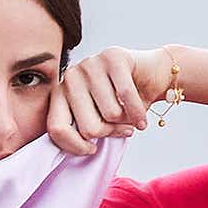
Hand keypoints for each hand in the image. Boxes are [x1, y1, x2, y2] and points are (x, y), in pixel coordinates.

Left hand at [46, 44, 168, 155]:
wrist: (151, 75)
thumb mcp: (97, 120)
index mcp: (59, 93)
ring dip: (126, 121)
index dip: (75, 146)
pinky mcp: (113, 57)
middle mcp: (70, 76)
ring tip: (130, 116)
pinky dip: (138, 114)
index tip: (91, 149)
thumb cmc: (120, 102)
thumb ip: (83, 132)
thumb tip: (83, 148)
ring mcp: (90, 64)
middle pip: (88, 127)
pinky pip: (126, 96)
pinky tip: (142, 120)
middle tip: (120, 128)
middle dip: (109, 132)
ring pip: (110, 114)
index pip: (56, 128)